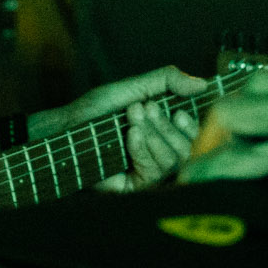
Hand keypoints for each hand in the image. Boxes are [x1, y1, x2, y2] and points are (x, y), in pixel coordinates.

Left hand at [32, 64, 207, 190]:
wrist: (66, 127)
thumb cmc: (96, 110)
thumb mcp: (133, 88)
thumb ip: (166, 81)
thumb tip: (201, 83)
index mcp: (165, 132)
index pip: (195, 135)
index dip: (193, 124)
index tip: (178, 111)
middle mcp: (161, 153)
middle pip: (187, 148)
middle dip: (165, 125)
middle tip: (144, 108)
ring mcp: (149, 172)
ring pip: (173, 160)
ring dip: (154, 134)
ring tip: (132, 119)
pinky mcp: (137, 186)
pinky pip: (155, 171)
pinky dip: (143, 148)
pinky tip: (130, 135)